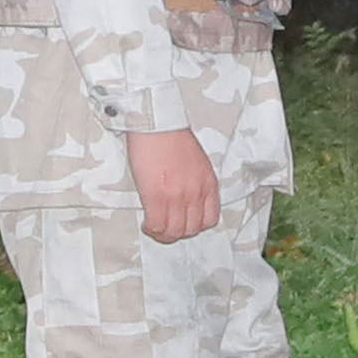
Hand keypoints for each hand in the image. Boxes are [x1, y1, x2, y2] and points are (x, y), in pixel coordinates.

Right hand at [128, 125, 220, 242]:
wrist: (158, 123)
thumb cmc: (173, 137)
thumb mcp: (198, 162)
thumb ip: (196, 182)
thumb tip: (187, 198)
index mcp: (208, 184)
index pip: (210, 219)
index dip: (196, 226)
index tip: (184, 223)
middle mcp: (196, 193)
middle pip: (191, 229)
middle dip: (178, 233)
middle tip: (166, 228)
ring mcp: (177, 196)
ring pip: (174, 231)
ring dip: (163, 234)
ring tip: (155, 227)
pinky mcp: (156, 195)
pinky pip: (156, 224)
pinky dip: (151, 229)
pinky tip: (146, 223)